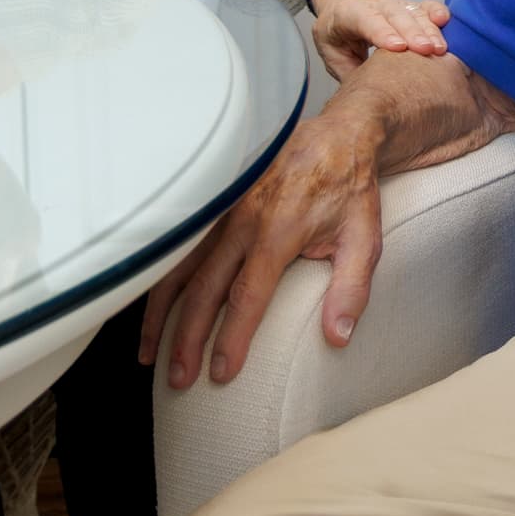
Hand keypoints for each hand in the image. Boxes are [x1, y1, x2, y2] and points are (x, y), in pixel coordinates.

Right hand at [139, 87, 382, 389]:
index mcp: (279, 230)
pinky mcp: (214, 206)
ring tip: (149, 355)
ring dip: (160, 315)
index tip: (221, 373)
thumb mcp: (365, 237)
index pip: (248, 294)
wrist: (336, 136)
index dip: (232, 336)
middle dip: (187, 338)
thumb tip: (337, 338)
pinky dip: (159, 282)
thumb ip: (351, 288)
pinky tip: (150, 311)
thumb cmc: (349, 190)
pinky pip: (179, 248)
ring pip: (180, 268)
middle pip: (204, 288)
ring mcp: (223, 211)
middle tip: (179, 379)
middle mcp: (242, 221)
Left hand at [310, 0, 449, 79]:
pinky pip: (426, 6)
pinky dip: (437, 12)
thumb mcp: (331, 50)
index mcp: (349, 12)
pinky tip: (445, 21)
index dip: (382, 32)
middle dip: (412, 32)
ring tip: (440, 49)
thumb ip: (349, 71)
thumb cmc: (336, 28)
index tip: (398, 47)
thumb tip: (367, 96)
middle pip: (396, 15)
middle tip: (426, 50)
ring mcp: (394, 3)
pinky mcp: (410, 5)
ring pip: (414, 12)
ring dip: (429, 30)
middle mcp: (374, 4)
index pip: (366, 20)